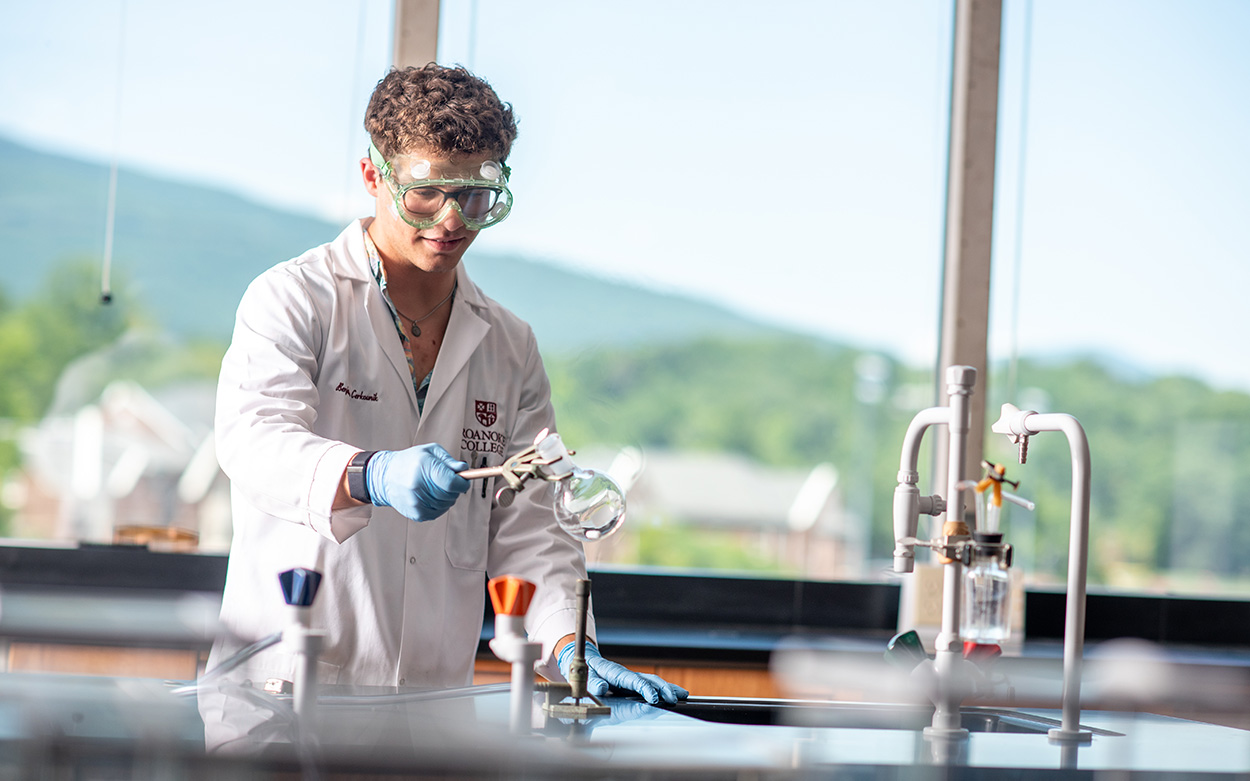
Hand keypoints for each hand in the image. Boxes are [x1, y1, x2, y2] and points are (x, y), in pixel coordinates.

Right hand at [365, 444, 469, 521]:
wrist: (385, 477)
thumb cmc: (409, 461)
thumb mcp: (430, 452)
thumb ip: (449, 461)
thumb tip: (464, 469)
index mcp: (423, 467)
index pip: (452, 482)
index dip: (462, 483)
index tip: (464, 480)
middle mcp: (418, 486)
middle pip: (451, 494)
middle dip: (455, 488)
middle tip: (449, 481)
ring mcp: (416, 502)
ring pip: (446, 504)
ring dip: (447, 497)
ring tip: (437, 487)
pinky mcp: (416, 514)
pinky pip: (438, 512)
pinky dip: (439, 505)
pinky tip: (431, 496)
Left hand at [558, 641, 688, 704]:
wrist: (589, 664)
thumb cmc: (588, 673)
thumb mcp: (587, 678)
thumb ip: (593, 683)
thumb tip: (600, 687)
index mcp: (618, 674)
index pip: (636, 681)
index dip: (646, 689)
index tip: (654, 699)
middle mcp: (629, 675)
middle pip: (651, 680)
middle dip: (664, 689)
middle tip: (674, 699)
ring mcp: (633, 679)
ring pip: (655, 681)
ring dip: (669, 688)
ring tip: (683, 695)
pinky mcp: (635, 684)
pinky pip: (652, 685)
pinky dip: (665, 689)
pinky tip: (676, 695)